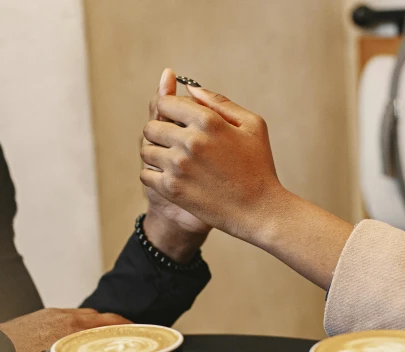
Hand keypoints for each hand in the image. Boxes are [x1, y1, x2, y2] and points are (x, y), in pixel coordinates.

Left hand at [0, 308, 131, 351]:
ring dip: (97, 322)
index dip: (126, 326)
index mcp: (71, 329)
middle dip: (116, 323)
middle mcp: (64, 318)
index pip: (108, 323)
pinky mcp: (41, 316)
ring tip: (105, 333)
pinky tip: (76, 334)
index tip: (138, 331)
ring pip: (83, 315)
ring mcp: (52, 315)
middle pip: (99, 316)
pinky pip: (68, 316)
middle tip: (128, 331)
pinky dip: (79, 322)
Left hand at [140, 85, 283, 245]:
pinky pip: (146, 174)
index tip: (174, 117)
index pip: (165, 102)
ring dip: (156, 153)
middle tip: (174, 142)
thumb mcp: (252, 125)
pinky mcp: (172, 189)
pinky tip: (172, 176)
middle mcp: (190, 140)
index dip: (167, 108)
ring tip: (174, 160)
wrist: (259, 210)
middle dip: (160, 131)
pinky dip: (154, 175)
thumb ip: (219, 103)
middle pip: (151, 126)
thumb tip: (190, 88)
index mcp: (208, 120)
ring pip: (146, 150)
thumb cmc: (258, 166)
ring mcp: (178, 166)